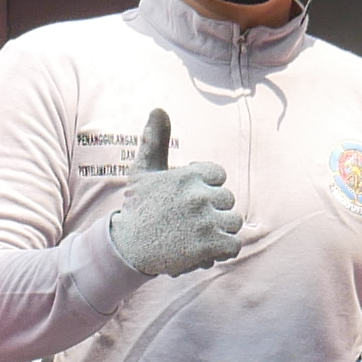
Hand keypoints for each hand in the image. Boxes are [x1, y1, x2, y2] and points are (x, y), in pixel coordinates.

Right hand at [106, 105, 244, 278]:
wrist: (127, 249)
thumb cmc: (139, 207)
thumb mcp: (144, 171)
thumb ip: (155, 139)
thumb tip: (158, 109)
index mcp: (188, 175)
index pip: (219, 176)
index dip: (205, 188)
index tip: (186, 200)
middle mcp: (199, 196)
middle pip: (228, 200)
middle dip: (213, 211)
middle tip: (189, 222)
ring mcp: (205, 222)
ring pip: (233, 222)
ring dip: (218, 231)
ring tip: (196, 237)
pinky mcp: (209, 247)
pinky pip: (234, 245)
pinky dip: (222, 251)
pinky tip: (204, 251)